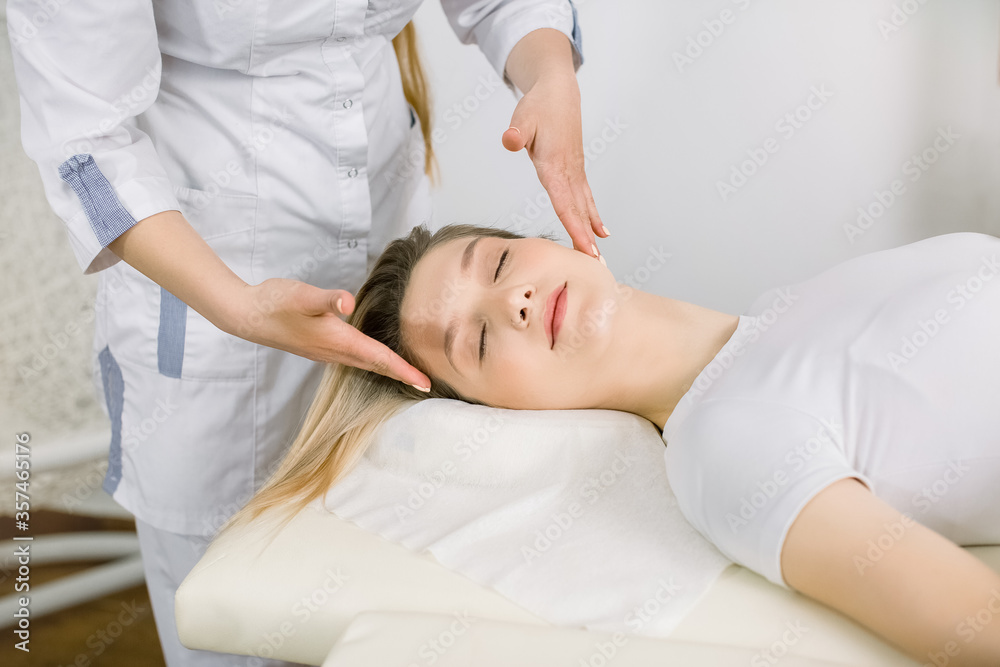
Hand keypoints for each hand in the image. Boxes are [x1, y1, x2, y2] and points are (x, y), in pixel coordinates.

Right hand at [222, 278, 431, 390]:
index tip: (426, 384)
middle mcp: (335, 352)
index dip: (404, 371)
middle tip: (426, 384)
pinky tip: (373, 356)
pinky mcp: (318, 347)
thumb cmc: (275, 302)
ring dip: (387, 370)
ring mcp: (325, 352)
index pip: (380, 359)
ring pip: (364, 365)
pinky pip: (352, 360)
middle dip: (402, 375)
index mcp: (338, 342)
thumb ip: (327, 299)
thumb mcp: (302, 295)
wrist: (246, 315)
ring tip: (408, 373)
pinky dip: (370, 361)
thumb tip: (347, 302)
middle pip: (376, 367)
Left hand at [501, 73, 608, 264]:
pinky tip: (600, 232)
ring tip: (599, 256)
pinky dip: (592, 216)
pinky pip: (585, 198)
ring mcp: (574, 172)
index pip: (565, 203)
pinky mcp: (575, 171)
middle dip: (586, 239)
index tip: (584, 248)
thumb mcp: (523, 117)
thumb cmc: (538, 106)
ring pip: (584, 207)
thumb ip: (517, 131)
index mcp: (554, 165)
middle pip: (578, 211)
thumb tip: (510, 140)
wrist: (558, 92)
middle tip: (596, 265)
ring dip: (591, 233)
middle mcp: (568, 172)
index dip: (575, 227)